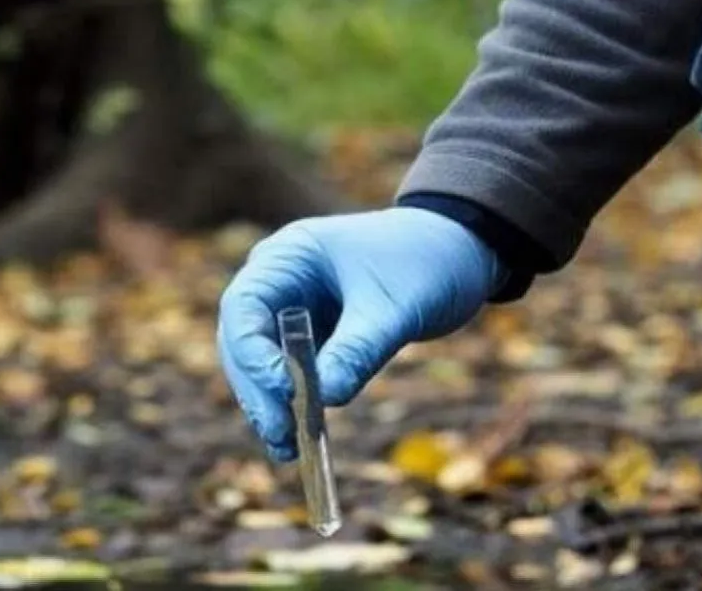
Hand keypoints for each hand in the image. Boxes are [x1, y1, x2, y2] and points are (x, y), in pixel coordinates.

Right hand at [216, 207, 504, 460]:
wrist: (459, 253)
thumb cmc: (425, 262)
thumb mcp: (395, 307)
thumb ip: (358, 349)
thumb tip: (323, 400)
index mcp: (288, 257)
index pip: (243, 306)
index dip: (253, 352)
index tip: (283, 389)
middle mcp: (279, 283)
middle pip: (243, 341)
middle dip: (258, 389)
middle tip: (280, 433)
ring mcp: (291, 311)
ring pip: (260, 365)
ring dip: (269, 405)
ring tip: (287, 449)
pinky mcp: (311, 339)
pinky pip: (288, 376)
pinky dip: (291, 406)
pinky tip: (298, 443)